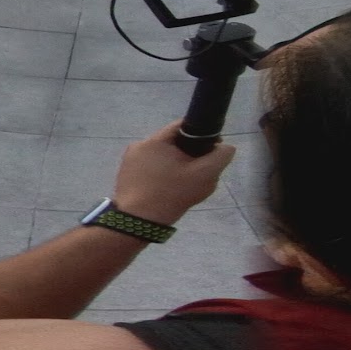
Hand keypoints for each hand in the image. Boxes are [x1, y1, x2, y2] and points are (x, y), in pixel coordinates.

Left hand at [111, 124, 234, 226]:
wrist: (136, 223)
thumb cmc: (170, 194)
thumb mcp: (204, 176)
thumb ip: (220, 157)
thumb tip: (226, 147)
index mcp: (156, 140)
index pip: (183, 126)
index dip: (202, 136)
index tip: (211, 152)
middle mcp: (139, 145)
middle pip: (173, 144)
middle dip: (189, 156)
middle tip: (198, 174)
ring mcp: (129, 162)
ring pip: (162, 158)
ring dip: (174, 167)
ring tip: (183, 186)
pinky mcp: (125, 176)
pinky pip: (150, 170)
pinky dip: (161, 176)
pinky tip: (166, 192)